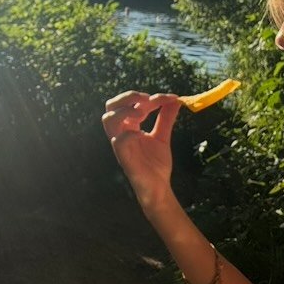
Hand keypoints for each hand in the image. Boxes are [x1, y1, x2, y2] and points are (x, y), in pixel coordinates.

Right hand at [101, 90, 181, 211]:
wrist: (159, 187)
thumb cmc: (156, 163)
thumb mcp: (162, 136)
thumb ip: (166, 118)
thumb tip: (175, 100)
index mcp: (129, 126)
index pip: (130, 104)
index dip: (148, 98)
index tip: (169, 97)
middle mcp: (121, 132)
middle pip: (111, 106)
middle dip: (127, 97)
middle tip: (147, 98)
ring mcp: (120, 143)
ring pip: (108, 119)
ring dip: (125, 111)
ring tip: (143, 112)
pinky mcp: (123, 157)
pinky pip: (118, 141)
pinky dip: (130, 134)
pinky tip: (143, 135)